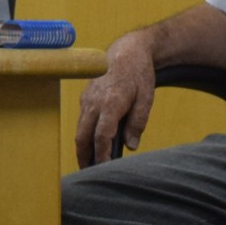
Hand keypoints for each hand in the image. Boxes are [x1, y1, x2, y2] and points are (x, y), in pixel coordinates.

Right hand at [76, 32, 159, 167]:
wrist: (127, 51)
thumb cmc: (139, 75)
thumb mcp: (146, 98)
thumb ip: (138, 123)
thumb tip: (131, 146)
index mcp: (111, 103)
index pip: (101, 135)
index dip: (101, 154)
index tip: (103, 168)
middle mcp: (94, 102)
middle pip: (82, 136)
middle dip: (83, 156)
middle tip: (88, 173)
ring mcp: (87, 99)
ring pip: (79, 129)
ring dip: (82, 146)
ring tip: (89, 163)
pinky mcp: (85, 97)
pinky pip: (82, 120)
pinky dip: (84, 133)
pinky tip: (91, 143)